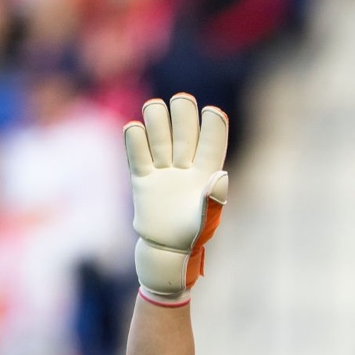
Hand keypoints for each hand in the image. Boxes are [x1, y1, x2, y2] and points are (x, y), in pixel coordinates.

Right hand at [123, 93, 228, 304]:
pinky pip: (137, 153)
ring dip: (157, 118)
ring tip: (155, 110)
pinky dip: (134, 139)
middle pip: (184, 129)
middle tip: (181, 101)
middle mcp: (185, 166)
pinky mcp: (142, 178)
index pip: (212, 141)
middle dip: (183, 112)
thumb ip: (213, 201)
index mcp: (207, 172)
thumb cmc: (191, 238)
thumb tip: (220, 176)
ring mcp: (162, 170)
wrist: (165, 253)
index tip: (212, 112)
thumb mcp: (207, 223)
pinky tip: (134, 129)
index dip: (213, 124)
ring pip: (159, 134)